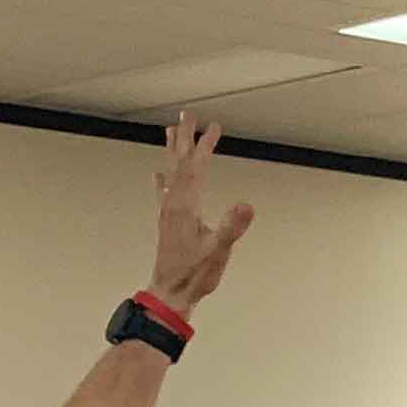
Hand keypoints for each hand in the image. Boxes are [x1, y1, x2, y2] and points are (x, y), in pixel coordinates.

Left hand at [145, 113, 256, 308]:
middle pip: (178, 162)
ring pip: (170, 173)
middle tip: (186, 115)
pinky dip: (164, 178)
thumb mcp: (219, 251)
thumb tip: (247, 205)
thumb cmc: (195, 274)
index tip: (213, 127)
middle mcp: (173, 203)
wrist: (171, 291)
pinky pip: (165, 191)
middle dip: (184, 137)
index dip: (204, 145)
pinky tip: (160, 175)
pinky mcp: (167, 221)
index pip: (196, 167)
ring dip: (172, 151)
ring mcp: (168, 211)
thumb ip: (232, 227)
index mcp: (186, 206)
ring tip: (170, 132)